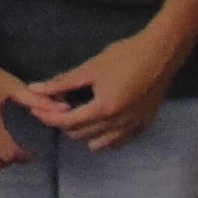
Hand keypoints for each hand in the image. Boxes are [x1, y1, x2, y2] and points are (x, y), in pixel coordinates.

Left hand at [26, 31, 186, 150]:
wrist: (162, 54)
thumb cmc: (124, 56)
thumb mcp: (90, 68)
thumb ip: (62, 82)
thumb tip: (35, 89)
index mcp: (104, 109)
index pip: (67, 123)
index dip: (48, 117)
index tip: (36, 110)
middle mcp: (119, 124)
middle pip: (80, 135)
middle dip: (63, 123)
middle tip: (57, 106)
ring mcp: (134, 127)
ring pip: (100, 143)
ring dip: (83, 133)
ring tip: (77, 113)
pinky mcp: (145, 126)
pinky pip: (119, 142)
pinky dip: (105, 137)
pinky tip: (99, 122)